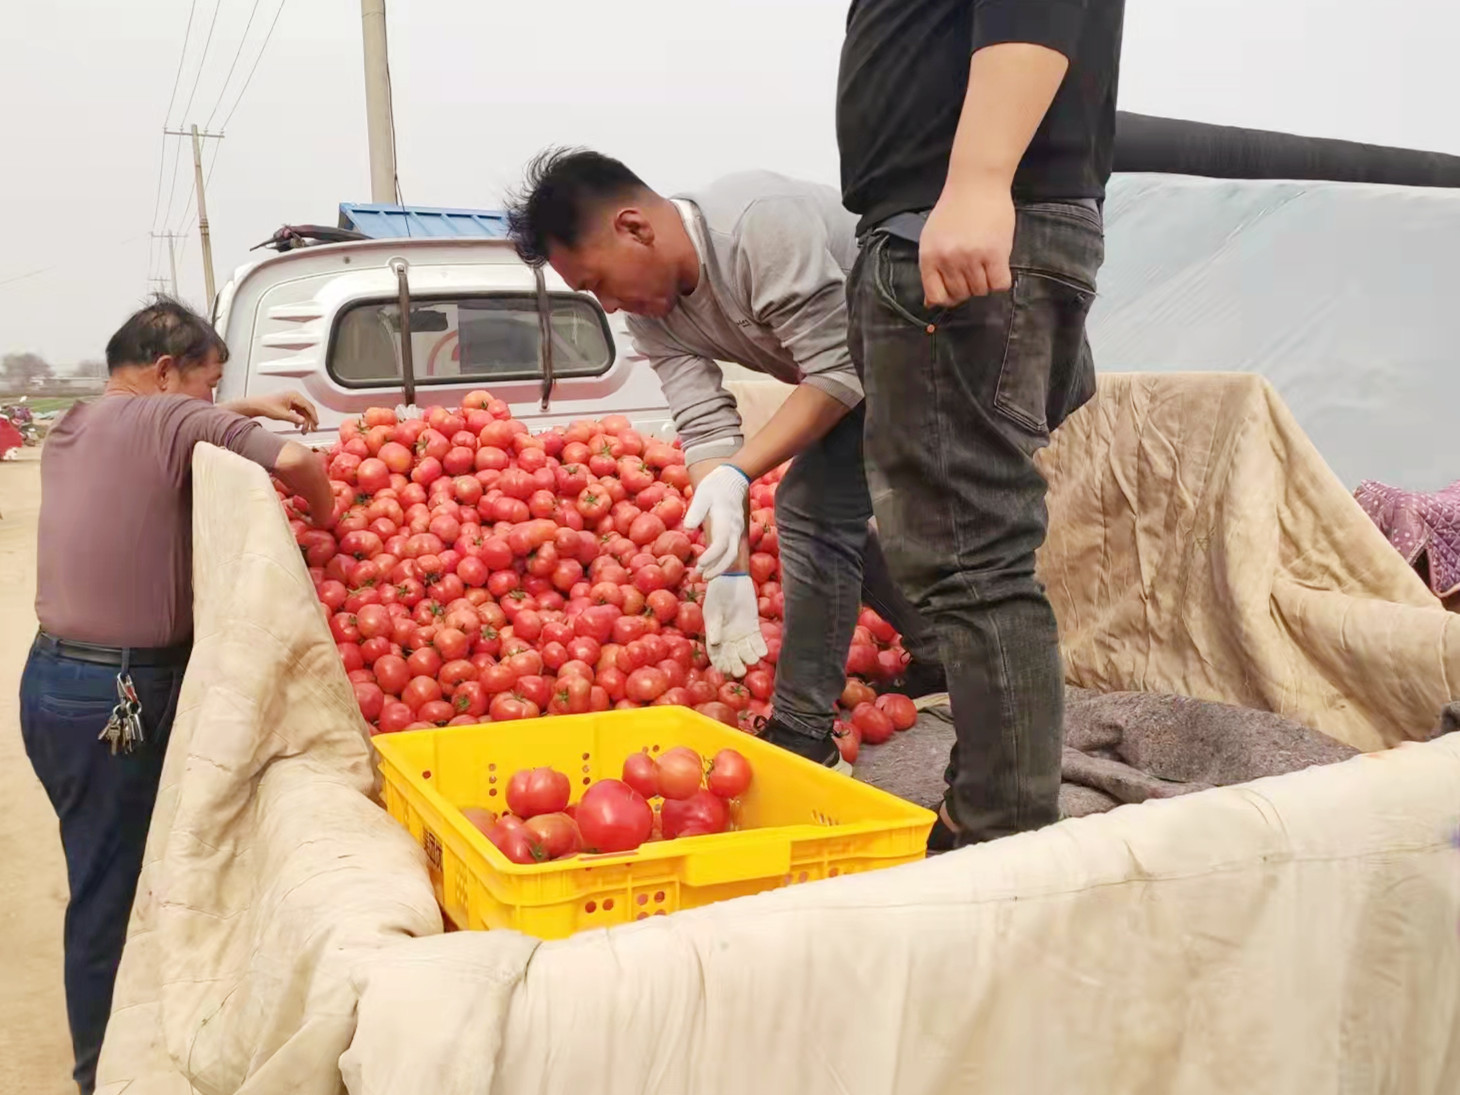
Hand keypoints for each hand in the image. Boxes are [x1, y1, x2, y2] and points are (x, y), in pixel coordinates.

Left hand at [251, 391, 318, 430]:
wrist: (256, 405)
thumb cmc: (266, 406)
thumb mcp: (282, 414)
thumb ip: (295, 418)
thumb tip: (304, 422)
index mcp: (294, 395)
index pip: (308, 406)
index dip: (313, 416)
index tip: (316, 423)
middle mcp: (294, 395)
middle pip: (307, 408)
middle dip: (310, 419)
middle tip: (313, 428)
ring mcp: (291, 398)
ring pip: (302, 410)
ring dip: (304, 420)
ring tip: (304, 430)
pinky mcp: (288, 402)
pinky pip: (297, 410)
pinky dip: (299, 418)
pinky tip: (297, 425)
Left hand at [684, 463, 749, 579]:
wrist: (733, 477)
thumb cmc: (715, 485)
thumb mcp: (702, 494)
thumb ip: (696, 510)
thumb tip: (688, 528)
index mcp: (726, 520)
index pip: (722, 543)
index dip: (712, 556)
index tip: (700, 564)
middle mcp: (734, 528)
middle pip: (731, 555)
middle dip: (718, 569)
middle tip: (702, 578)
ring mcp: (736, 531)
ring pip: (732, 554)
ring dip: (719, 567)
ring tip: (703, 576)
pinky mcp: (734, 532)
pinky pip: (730, 550)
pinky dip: (721, 560)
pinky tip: (709, 565)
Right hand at [703, 574, 767, 678]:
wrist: (732, 579)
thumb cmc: (717, 593)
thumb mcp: (714, 610)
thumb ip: (715, 626)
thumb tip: (715, 642)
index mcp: (714, 635)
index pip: (716, 654)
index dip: (720, 663)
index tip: (724, 669)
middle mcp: (728, 638)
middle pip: (731, 656)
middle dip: (735, 665)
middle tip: (739, 670)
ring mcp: (741, 634)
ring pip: (746, 651)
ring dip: (749, 657)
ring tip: (752, 660)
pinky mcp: (753, 627)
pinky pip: (757, 641)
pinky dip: (760, 648)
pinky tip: (762, 652)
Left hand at [918, 180, 1014, 307]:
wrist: (976, 183)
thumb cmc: (954, 209)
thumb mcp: (932, 238)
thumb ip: (932, 270)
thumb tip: (930, 303)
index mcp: (929, 257)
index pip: (936, 296)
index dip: (948, 297)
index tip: (957, 289)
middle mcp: (948, 259)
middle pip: (961, 295)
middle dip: (969, 287)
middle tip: (975, 269)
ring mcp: (971, 257)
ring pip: (981, 291)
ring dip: (986, 282)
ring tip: (986, 262)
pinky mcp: (995, 253)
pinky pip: (1000, 284)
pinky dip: (1001, 281)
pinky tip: (998, 266)